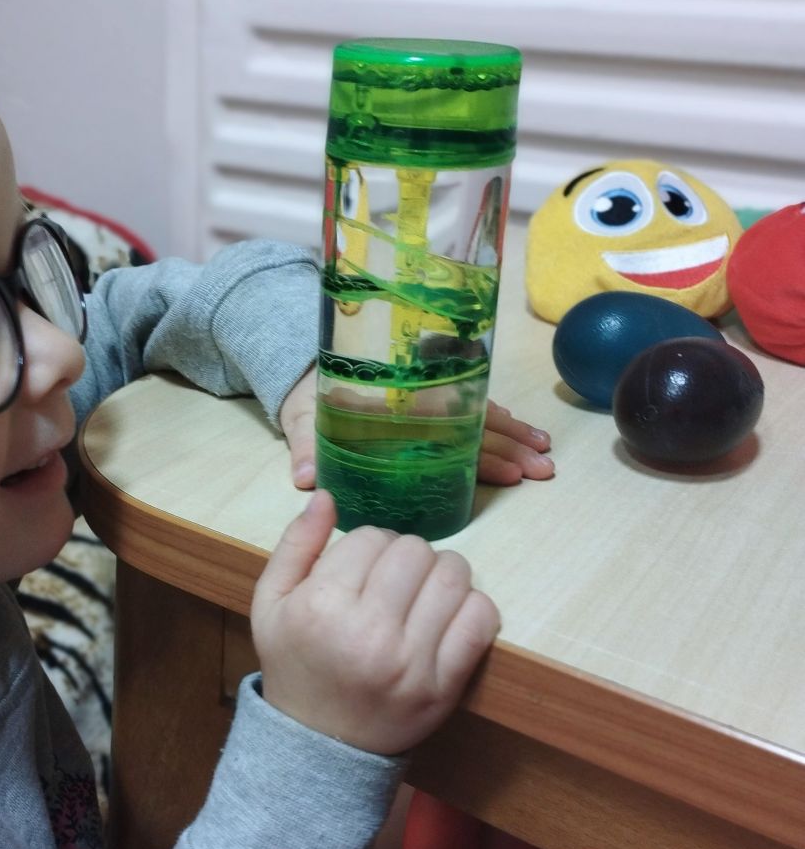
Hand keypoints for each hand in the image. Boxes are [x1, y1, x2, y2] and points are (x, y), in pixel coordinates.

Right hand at [251, 490, 499, 756]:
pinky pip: (482, 618)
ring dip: (441, 574)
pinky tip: (447, 615)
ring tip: (422, 593)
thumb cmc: (295, 665)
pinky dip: (472, 606)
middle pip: (415, 550)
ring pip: (453, 575)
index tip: (362, 568)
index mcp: (321, 608)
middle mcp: (368, 634)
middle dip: (406, 556)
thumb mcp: (271, 604)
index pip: (371, 537)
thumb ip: (296, 545)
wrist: (318, 745)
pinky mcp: (445, 686)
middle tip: (394, 580)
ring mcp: (411, 663)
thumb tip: (328, 496)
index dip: (369, 545)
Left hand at [278, 369, 552, 489]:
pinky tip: (525, 439)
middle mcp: (421, 402)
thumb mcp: (302, 419)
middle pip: (475, 425)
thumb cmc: (308, 398)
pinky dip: (501, 425)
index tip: (512, 468)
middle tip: (545, 469)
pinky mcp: (431, 404)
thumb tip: (306, 478)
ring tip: (546, 457)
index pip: (448, 430)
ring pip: (482, 419)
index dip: (482, 450)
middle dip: (512, 446)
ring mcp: (430, 403)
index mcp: (396, 406)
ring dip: (515, 437)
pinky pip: (474, 414)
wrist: (308, 370)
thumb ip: (304, 445)